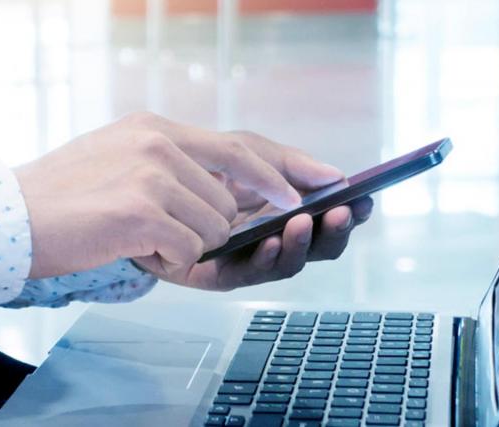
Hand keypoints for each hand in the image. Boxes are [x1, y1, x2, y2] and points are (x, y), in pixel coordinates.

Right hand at [14, 112, 302, 278]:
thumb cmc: (63, 201)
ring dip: (183, 247)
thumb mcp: (118, 158)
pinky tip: (129, 249)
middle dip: (213, 228)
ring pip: (213, 229)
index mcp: (155, 128)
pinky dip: (165, 262)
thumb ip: (168, 163)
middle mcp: (158, 143)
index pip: (238, 147)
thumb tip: (226, 191)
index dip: (277, 172)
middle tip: (170, 235)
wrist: (9, 221)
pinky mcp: (140, 210)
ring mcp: (150, 174)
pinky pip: (188, 251)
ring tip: (136, 238)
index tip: (311, 187)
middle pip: (230, 199)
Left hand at [130, 129, 375, 291]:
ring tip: (306, 221)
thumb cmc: (191, 168)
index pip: (328, 218)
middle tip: (341, 214)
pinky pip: (247, 273)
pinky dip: (263, 257)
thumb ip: (287, 163)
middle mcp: (270, 238)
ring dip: (302, 244)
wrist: (132, 184)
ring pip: (287, 263)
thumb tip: (335, 174)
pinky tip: (270, 239)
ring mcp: (244, 258)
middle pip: (317, 247)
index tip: (366, 200)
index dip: (351, 213)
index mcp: (284, 210)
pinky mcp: (215, 273)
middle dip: (333, 233)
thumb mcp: (244, 153)